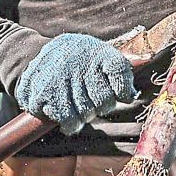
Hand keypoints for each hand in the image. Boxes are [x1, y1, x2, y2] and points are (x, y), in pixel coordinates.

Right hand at [14, 33, 137, 134]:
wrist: (39, 54)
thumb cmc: (80, 60)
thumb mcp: (101, 55)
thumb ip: (120, 71)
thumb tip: (136, 83)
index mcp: (96, 51)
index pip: (119, 69)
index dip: (123, 89)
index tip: (123, 95)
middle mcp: (78, 62)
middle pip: (104, 101)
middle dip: (101, 106)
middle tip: (92, 99)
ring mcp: (60, 78)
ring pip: (85, 115)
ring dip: (84, 117)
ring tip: (79, 106)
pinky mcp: (44, 95)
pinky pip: (67, 121)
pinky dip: (68, 124)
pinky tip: (64, 112)